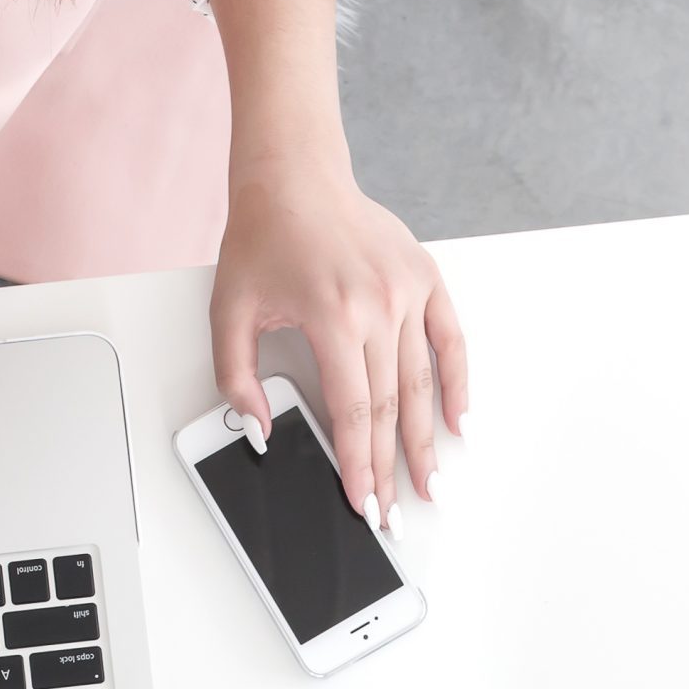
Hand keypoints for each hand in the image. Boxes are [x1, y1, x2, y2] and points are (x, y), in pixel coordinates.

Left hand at [210, 168, 467, 529]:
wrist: (295, 177)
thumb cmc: (263, 238)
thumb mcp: (228, 310)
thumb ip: (236, 377)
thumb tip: (261, 429)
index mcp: (331, 315)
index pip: (352, 410)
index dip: (358, 465)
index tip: (363, 501)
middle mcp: (377, 305)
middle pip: (390, 408)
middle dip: (391, 468)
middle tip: (394, 512)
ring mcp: (407, 291)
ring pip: (421, 384)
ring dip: (427, 441)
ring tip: (431, 484)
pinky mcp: (425, 278)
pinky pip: (450, 340)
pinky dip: (458, 383)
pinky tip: (460, 423)